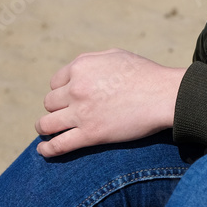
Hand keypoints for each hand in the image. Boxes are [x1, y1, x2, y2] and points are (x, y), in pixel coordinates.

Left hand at [35, 48, 184, 157]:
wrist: (163, 95)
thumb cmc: (144, 74)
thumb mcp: (115, 55)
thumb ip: (92, 60)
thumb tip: (78, 70)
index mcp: (81, 66)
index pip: (55, 82)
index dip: (61, 90)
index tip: (68, 98)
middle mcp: (77, 88)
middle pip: (50, 102)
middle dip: (56, 108)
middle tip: (65, 114)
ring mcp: (81, 112)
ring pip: (46, 124)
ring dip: (44, 128)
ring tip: (46, 131)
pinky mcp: (90, 135)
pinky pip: (58, 145)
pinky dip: (46, 150)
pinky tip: (42, 150)